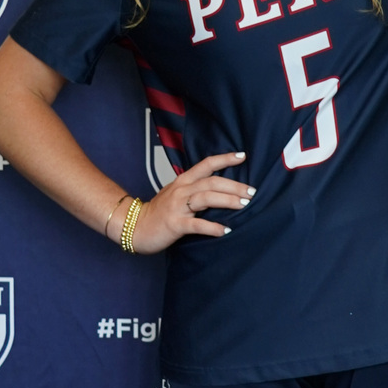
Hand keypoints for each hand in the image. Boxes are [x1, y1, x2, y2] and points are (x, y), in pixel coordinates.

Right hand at [128, 152, 253, 251]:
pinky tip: (225, 230)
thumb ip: (195, 190)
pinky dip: (212, 227)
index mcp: (183, 181)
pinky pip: (196, 224)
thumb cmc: (159, 212)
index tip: (242, 156)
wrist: (135, 227)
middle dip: (234, 186)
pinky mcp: (175, 224)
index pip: (206, 165)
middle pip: (212, 182)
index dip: (225, 159)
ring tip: (244, 205)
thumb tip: (221, 190)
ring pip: (206, 198)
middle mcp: (181, 190)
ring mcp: (177, 207)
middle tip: (252, 192)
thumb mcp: (176, 194)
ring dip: (227, 201)